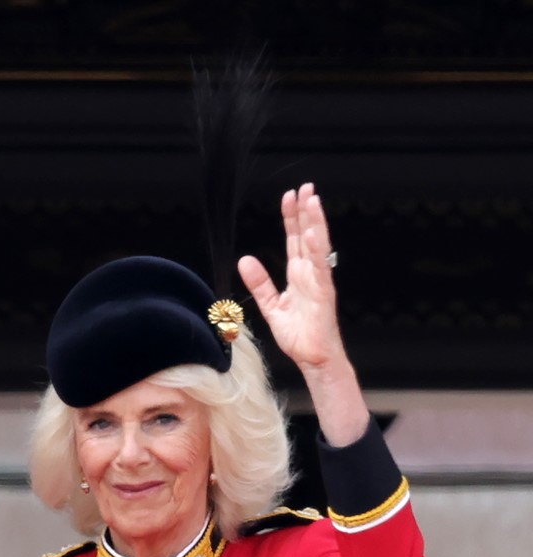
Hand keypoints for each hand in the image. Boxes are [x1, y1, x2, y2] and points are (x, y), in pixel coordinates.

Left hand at [239, 183, 368, 445]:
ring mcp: (319, 282)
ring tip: (313, 200)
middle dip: (306, 212)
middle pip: (308, 236)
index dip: (292, 218)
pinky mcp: (323, 295)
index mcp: (299, 274)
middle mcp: (311, 274)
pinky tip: (314, 234)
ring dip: (315, 223)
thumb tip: (245, 259)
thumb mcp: (271, 305)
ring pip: (317, 247)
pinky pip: (320, 270)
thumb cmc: (299, 334)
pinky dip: (317, 251)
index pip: (295, 239)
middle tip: (305, 187)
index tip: (290, 196)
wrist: (313, 358)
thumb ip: (259, 283)